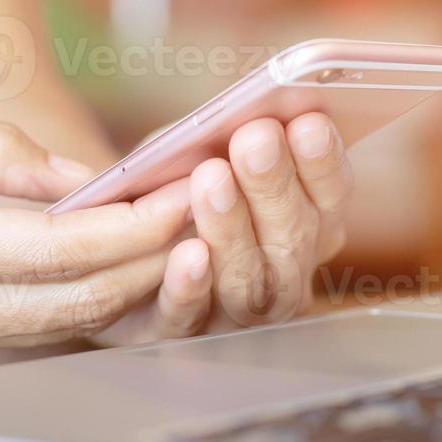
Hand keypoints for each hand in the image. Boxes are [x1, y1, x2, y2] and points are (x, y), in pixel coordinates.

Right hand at [0, 110, 197, 371]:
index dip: (137, 226)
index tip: (190, 194)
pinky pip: (29, 339)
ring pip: (62, 331)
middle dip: (155, 262)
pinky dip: (83, 309)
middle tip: (210, 215)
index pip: (62, 250)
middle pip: (79, 303)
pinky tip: (118, 274)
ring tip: (182, 241)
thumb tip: (74, 175)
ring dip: (129, 291)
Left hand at [92, 112, 353, 343]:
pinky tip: (188, 254)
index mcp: (307, 221)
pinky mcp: (177, 334)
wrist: (111, 238)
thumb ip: (231, 134)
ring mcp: (235, 312)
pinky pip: (188, 319)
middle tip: (256, 140)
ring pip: (250, 284)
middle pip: (294, 241)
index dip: (324, 163)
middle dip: (275, 188)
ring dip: (233, 230)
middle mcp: (284, 272)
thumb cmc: (170, 180)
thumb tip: (252, 107)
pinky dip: (191, 288)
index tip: (309, 122)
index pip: (331, 196)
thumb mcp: (202, 147)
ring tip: (211, 178)